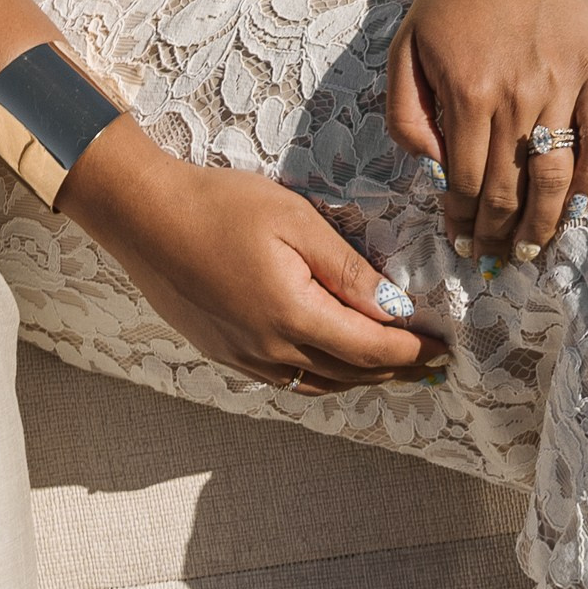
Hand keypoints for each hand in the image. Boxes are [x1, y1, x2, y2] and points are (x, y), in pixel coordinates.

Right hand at [63, 125, 446, 390]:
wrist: (144, 217)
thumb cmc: (219, 205)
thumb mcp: (294, 221)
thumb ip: (348, 269)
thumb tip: (396, 308)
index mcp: (294, 315)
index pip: (372, 349)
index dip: (412, 351)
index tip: (443, 348)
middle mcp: (271, 350)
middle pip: (350, 373)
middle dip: (396, 370)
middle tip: (430, 363)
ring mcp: (245, 358)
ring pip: (320, 383)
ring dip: (361, 377)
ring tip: (391, 367)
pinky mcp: (226, 354)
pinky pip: (288, 379)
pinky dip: (322, 376)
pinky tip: (332, 362)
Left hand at [386, 0, 587, 261]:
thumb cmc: (451, 0)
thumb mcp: (405, 49)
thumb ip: (406, 113)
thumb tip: (432, 168)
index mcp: (467, 93)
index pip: (465, 180)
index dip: (461, 220)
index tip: (459, 241)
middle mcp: (517, 95)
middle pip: (509, 188)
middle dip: (498, 233)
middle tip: (493, 259)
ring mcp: (562, 85)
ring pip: (555, 176)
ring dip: (545, 223)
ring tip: (533, 248)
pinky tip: (580, 209)